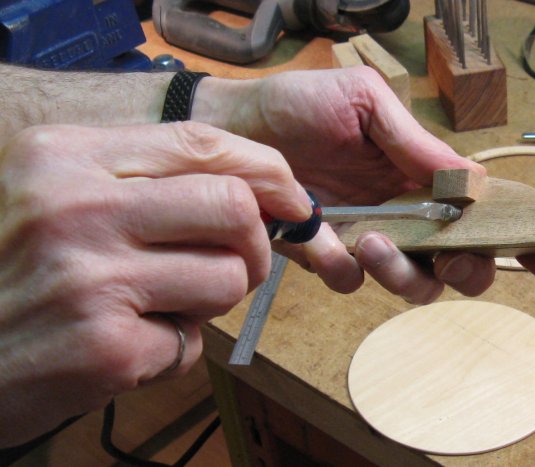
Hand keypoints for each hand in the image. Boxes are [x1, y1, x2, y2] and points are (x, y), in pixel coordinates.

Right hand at [0, 122, 310, 447]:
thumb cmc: (12, 275)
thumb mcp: (55, 198)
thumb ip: (142, 184)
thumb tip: (255, 188)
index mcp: (62, 157)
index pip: (200, 142)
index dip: (265, 169)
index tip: (292, 197)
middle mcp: (76, 208)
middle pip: (232, 206)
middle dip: (253, 243)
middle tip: (235, 264)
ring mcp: (92, 278)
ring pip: (227, 278)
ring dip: (208, 304)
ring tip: (156, 310)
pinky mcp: (106, 347)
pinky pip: (190, 345)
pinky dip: (169, 353)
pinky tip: (119, 350)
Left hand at [194, 67, 534, 299]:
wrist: (237, 124)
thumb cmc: (304, 104)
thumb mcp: (366, 105)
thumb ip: (416, 144)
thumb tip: (473, 182)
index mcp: (427, 177)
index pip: (489, 215)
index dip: (527, 244)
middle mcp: (409, 215)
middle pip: (464, 266)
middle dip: (470, 270)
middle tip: (450, 257)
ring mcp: (371, 240)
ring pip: (414, 285)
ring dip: (405, 274)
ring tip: (376, 242)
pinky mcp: (328, 257)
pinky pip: (352, 283)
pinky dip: (344, 269)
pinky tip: (324, 240)